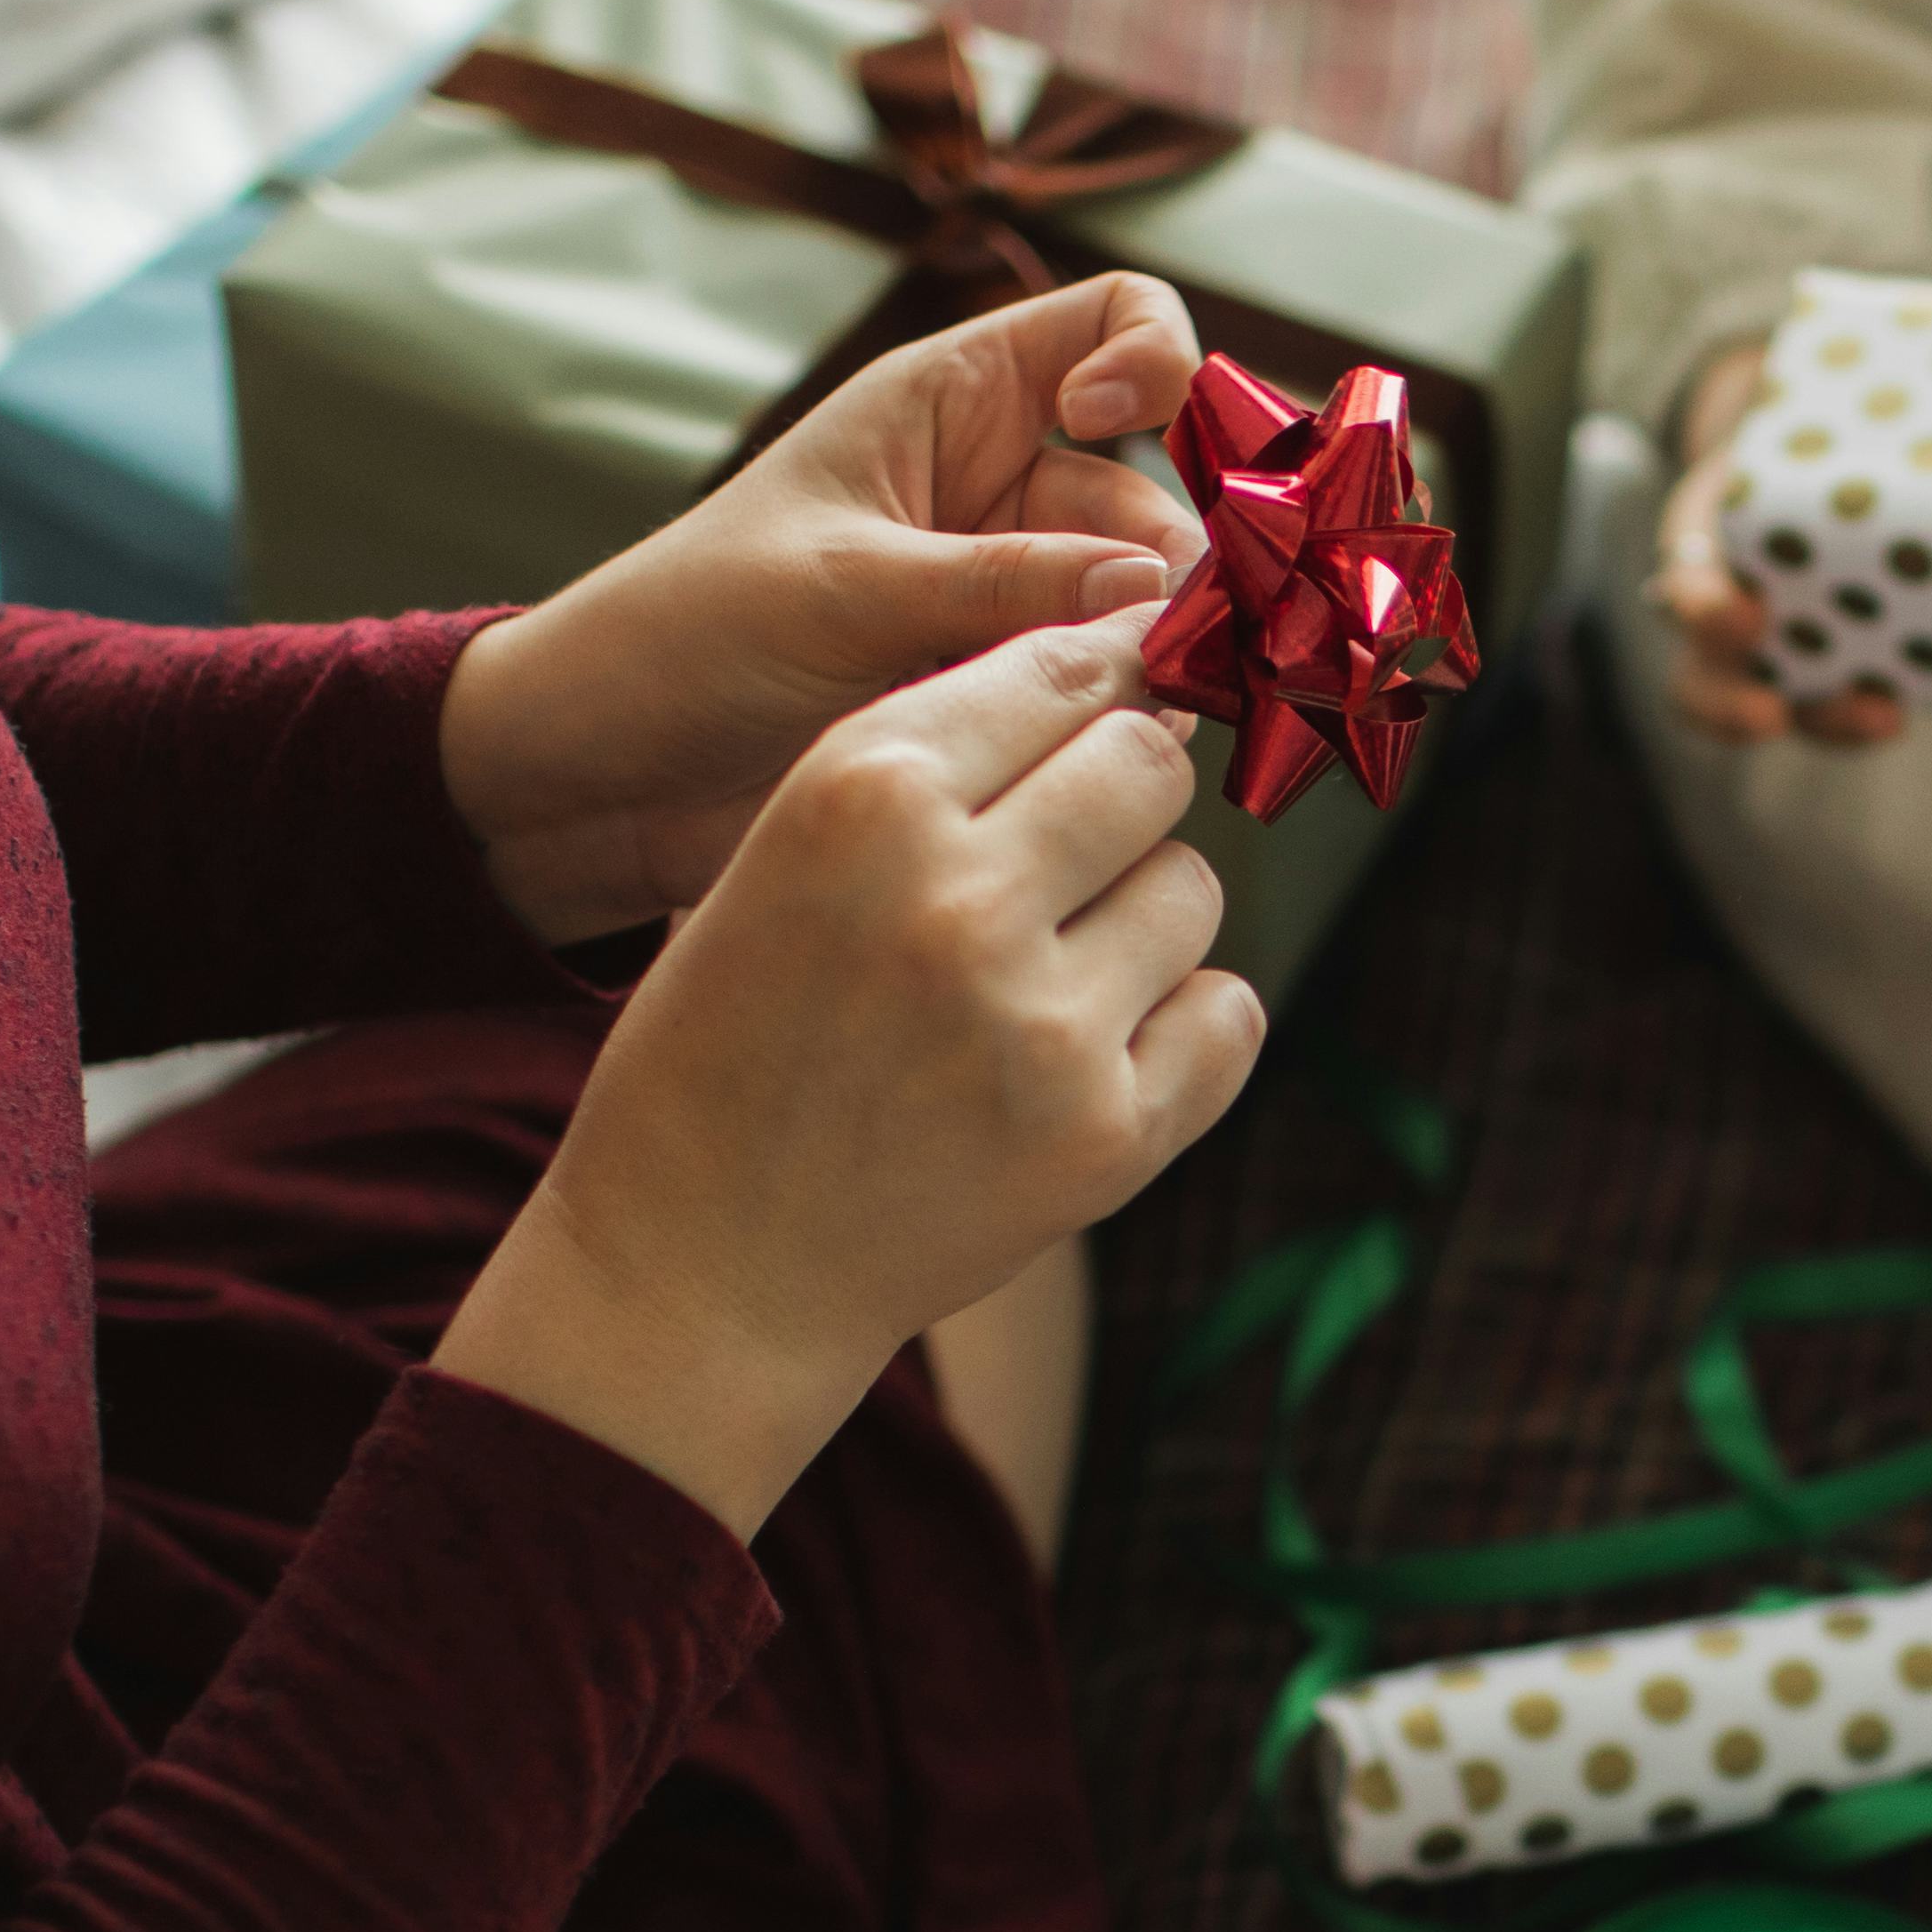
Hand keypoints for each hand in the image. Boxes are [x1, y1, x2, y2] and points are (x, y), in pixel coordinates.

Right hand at [432, 603, 1258, 1532]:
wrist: (702, 1270)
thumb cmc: (734, 1045)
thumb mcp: (779, 856)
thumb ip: (936, 763)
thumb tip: (1130, 661)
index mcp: (860, 798)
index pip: (1060, 670)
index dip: (1093, 686)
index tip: (1102, 712)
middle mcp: (959, 898)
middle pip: (1148, 766)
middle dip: (1122, 796)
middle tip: (1070, 858)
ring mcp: (1043, 1026)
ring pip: (1193, 889)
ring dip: (1141, 919)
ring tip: (1040, 982)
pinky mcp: (1107, 1136)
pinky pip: (1229, 1015)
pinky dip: (1181, 1027)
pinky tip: (1087, 1056)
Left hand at [435, 273, 1215, 941]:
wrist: (603, 774)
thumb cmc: (684, 636)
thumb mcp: (843, 588)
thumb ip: (1006, 585)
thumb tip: (1156, 589)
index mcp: (948, 403)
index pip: (1112, 323)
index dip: (1151, 358)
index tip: (1112, 424)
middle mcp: (996, 490)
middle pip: (1152, 493)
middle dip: (1171, 563)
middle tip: (1166, 644)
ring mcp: (1008, 597)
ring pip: (1142, 607)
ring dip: (1149, 655)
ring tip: (1127, 714)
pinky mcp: (1002, 694)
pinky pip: (1104, 689)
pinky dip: (1120, 718)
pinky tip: (1098, 758)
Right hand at [1648, 338, 1907, 750]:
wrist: (1820, 439)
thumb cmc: (1810, 417)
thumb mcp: (1807, 396)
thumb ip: (1843, 390)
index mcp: (1707, 534)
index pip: (1682, 579)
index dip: (1702, 605)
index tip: (1746, 612)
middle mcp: (1727, 601)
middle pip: (1702, 676)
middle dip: (1728, 705)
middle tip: (1771, 713)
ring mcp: (1775, 642)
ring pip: (1767, 706)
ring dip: (1821, 721)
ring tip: (1881, 717)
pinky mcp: (1830, 659)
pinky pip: (1836, 702)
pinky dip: (1868, 711)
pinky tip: (1920, 696)